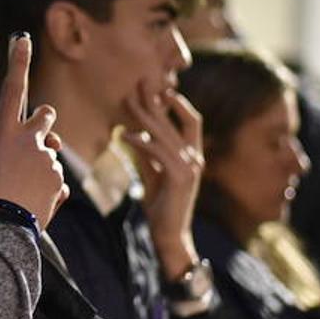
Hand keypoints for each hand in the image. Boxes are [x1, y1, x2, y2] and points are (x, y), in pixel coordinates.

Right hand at [0, 34, 67, 226]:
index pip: (11, 89)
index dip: (17, 62)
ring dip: (37, 164)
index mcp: (6, 133)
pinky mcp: (60, 186)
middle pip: (46, 115)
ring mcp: (49, 165)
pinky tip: (27, 203)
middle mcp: (33, 143)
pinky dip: (44, 190)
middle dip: (42, 120)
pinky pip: (55, 182)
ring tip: (18, 188)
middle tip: (30, 138)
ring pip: (48, 154)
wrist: (0, 231)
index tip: (23, 39)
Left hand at [121, 81, 203, 275]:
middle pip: (176, 121)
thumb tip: (132, 135)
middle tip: (141, 82)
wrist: (170, 236)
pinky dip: (141, 142)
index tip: (160, 89)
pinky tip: (124, 135)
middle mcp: (195, 158)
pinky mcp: (180, 177)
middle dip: (158, 101)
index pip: (191, 121)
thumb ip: (147, 156)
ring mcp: (190, 167)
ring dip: (145, 116)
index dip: (178, 103)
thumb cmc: (161, 208)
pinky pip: (158, 153)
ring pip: (166, 134)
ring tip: (128, 101)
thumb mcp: (153, 175)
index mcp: (192, 156)